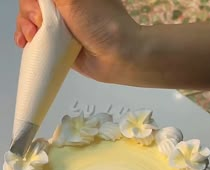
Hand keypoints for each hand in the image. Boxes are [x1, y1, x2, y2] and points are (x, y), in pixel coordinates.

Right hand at [15, 0, 139, 83]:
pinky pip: (38, 39)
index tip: (37, 10)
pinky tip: (24, 43)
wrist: (118, 57)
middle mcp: (65, 4)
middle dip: (28, 13)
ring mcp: (61, 24)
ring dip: (24, 27)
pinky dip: (28, 39)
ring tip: (30, 38)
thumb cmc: (100, 23)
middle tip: (37, 26)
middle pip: (33, 3)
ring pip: (31, 19)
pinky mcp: (59, 43)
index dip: (32, 0)